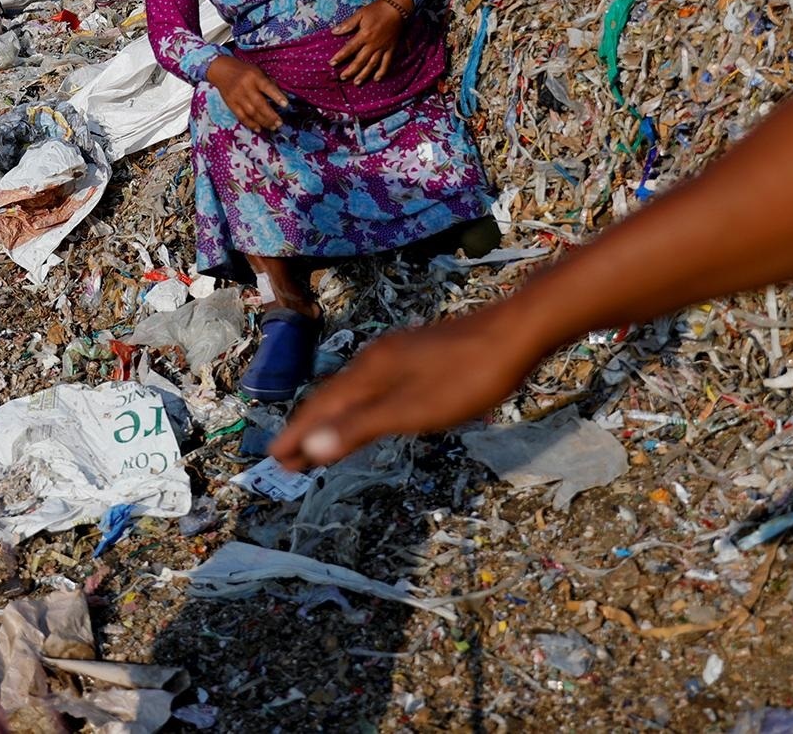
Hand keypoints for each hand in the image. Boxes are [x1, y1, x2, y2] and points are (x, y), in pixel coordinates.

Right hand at [205, 55, 290, 132]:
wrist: (221, 70)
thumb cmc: (243, 71)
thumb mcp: (258, 71)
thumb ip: (269, 82)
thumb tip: (281, 96)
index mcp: (254, 76)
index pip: (267, 87)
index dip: (277, 96)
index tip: (285, 105)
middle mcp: (245, 87)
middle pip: (259, 104)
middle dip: (271, 115)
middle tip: (280, 123)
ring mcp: (237, 96)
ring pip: (251, 113)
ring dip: (263, 122)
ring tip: (273, 127)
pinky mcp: (230, 104)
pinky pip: (241, 116)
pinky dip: (250, 124)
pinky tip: (259, 128)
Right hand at [271, 300, 542, 469]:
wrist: (516, 332)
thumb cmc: (468, 376)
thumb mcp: (414, 409)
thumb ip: (363, 426)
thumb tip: (312, 446)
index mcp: (370, 372)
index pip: (321, 407)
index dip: (297, 435)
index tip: (276, 460)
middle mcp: (376, 358)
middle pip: (332, 397)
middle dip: (309, 428)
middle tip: (289, 459)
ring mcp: (398, 353)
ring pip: (353, 390)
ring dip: (332, 417)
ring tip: (320, 440)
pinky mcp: (418, 355)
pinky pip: (373, 384)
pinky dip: (357, 405)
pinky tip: (370, 410)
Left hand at [329, 0, 407, 83]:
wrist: (396, 8)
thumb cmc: (376, 10)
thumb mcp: (360, 14)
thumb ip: (348, 24)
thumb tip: (334, 32)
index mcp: (364, 35)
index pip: (350, 48)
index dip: (340, 56)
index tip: (332, 63)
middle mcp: (373, 44)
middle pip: (360, 60)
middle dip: (351, 70)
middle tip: (342, 77)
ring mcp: (383, 48)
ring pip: (372, 64)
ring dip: (364, 74)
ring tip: (356, 82)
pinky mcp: (391, 49)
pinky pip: (387, 63)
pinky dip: (382, 72)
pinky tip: (376, 79)